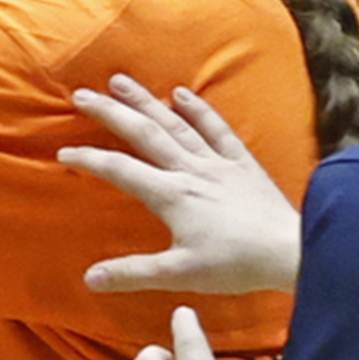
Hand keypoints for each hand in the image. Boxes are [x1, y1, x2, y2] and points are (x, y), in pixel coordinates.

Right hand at [70, 75, 304, 296]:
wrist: (295, 252)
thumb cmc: (237, 264)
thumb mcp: (180, 273)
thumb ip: (133, 273)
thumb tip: (89, 278)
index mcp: (170, 195)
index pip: (119, 170)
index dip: (88, 160)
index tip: (63, 153)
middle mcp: (189, 170)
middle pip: (144, 134)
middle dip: (110, 112)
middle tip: (81, 93)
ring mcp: (217, 163)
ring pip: (175, 124)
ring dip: (146, 101)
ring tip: (121, 81)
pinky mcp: (242, 163)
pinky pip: (218, 130)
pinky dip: (199, 110)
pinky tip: (181, 94)